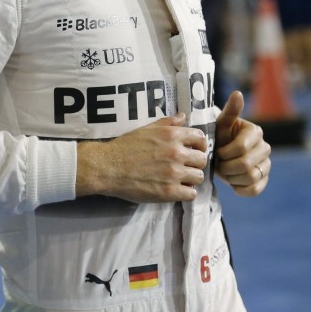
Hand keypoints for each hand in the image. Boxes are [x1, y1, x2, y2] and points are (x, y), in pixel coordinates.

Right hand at [76, 114, 208, 202]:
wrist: (108, 167)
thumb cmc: (126, 146)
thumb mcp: (147, 128)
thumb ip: (168, 123)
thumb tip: (184, 117)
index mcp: (172, 135)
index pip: (201, 138)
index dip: (199, 145)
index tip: (194, 150)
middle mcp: (177, 153)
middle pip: (202, 160)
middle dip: (195, 163)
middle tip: (186, 167)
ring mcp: (174, 173)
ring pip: (199, 177)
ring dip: (191, 179)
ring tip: (181, 179)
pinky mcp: (169, 192)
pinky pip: (191, 194)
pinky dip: (186, 193)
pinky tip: (177, 189)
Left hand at [214, 91, 270, 195]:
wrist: (219, 154)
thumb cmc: (219, 137)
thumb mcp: (221, 124)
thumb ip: (230, 112)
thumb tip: (237, 93)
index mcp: (256, 132)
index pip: (241, 148)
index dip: (224, 153)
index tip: (217, 151)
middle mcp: (265, 147)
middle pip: (246, 165)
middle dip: (227, 167)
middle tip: (219, 164)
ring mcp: (267, 164)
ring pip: (250, 178)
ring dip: (232, 177)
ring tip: (225, 171)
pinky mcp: (264, 179)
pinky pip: (255, 189)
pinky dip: (240, 188)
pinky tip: (233, 181)